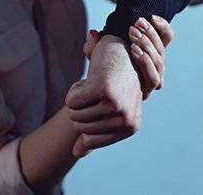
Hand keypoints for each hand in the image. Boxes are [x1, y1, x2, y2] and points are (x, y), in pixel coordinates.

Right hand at [67, 17, 174, 156]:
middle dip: (81, 108)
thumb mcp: (107, 111)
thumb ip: (93, 134)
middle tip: (98, 91)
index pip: (90, 140)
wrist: (125, 48)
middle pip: (80, 126)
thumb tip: (76, 153)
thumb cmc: (115, 82)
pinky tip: (92, 77)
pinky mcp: (103, 89)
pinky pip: (71, 101)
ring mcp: (116, 105)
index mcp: (130, 127)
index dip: (86, 122)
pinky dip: (75, 89)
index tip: (101, 106)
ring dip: (78, 97)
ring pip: (74, 113)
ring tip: (97, 84)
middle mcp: (126, 119)